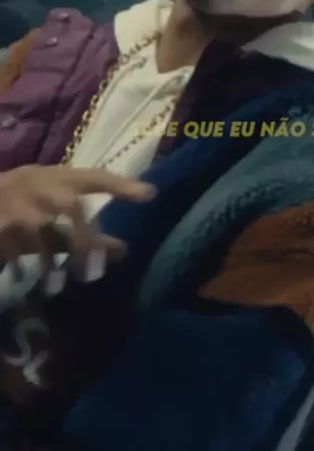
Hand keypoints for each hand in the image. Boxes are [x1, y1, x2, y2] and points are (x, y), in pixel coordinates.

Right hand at [0, 165, 154, 281]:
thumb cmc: (30, 202)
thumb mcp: (58, 209)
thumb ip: (88, 231)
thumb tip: (125, 250)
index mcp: (60, 178)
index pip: (96, 177)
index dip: (122, 185)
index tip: (150, 195)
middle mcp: (42, 186)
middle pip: (71, 204)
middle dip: (84, 236)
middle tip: (93, 267)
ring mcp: (19, 203)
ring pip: (42, 228)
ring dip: (50, 259)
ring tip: (56, 284)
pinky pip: (12, 246)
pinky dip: (19, 264)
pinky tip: (22, 277)